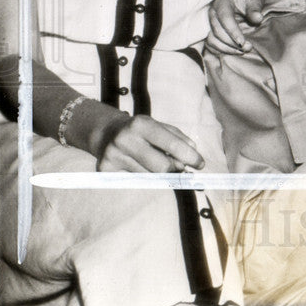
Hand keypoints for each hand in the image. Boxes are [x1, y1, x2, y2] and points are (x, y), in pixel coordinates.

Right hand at [90, 112, 204, 172]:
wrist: (106, 133)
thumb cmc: (140, 130)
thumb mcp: (159, 126)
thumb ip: (177, 137)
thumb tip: (193, 152)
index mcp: (141, 124)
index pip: (171, 145)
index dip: (189, 156)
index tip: (200, 164)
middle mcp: (125, 139)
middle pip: (162, 167)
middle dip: (176, 169)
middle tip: (181, 168)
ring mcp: (113, 156)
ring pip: (150, 177)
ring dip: (160, 174)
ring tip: (157, 164)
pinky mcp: (105, 170)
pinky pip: (135, 181)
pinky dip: (145, 177)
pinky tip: (141, 168)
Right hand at [207, 0, 268, 53]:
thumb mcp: (255, 0)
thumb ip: (255, 10)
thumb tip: (258, 18)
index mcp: (222, 2)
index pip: (225, 18)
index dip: (233, 31)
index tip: (242, 42)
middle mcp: (213, 13)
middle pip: (217, 32)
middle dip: (232, 43)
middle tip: (248, 47)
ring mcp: (211, 24)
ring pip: (212, 40)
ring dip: (227, 49)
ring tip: (244, 51)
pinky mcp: (212, 32)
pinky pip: (212, 45)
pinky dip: (223, 51)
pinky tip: (236, 52)